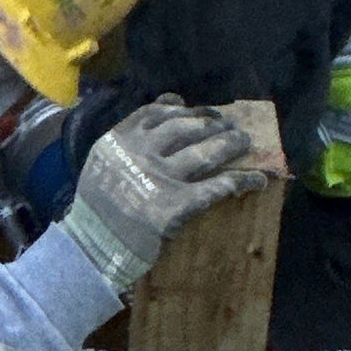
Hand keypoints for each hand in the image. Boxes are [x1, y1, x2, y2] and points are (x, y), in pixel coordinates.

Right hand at [60, 95, 266, 298]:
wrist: (92, 247)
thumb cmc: (98, 207)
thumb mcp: (102, 161)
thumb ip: (128, 135)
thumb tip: (167, 102)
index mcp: (121, 139)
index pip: (157, 112)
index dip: (184, 109)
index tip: (201, 111)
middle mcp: (141, 152)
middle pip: (186, 128)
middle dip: (212, 123)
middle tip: (229, 125)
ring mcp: (161, 178)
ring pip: (205, 152)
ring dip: (229, 144)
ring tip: (244, 142)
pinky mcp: (178, 205)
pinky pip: (217, 187)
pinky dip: (241, 181)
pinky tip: (257, 180)